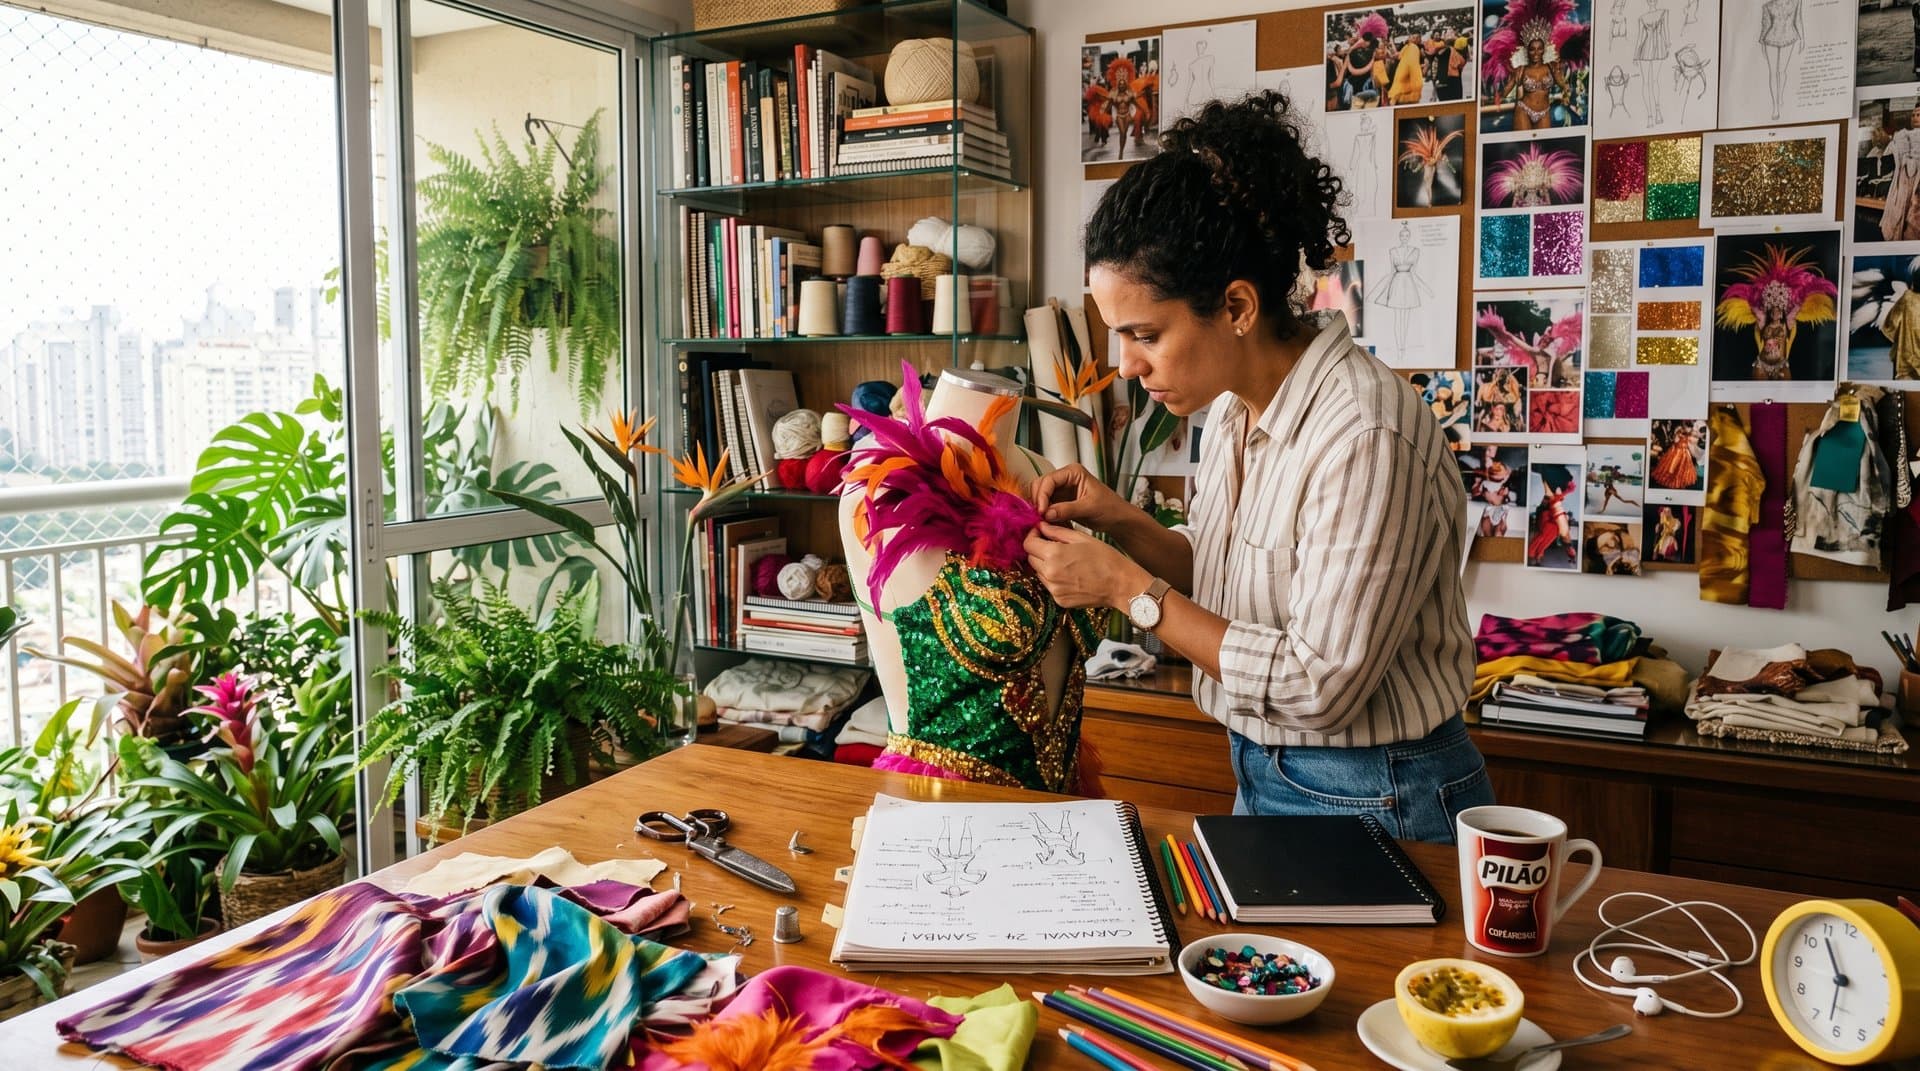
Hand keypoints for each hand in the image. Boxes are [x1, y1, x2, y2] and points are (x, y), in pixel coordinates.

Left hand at [1023, 523, 1145, 610]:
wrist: (1121, 584)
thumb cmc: (1105, 558)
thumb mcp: (1081, 538)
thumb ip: (1057, 532)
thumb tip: (1041, 526)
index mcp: (1054, 555)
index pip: (1028, 544)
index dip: (1032, 535)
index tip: (1040, 532)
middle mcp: (1050, 574)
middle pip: (1031, 558)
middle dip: (1038, 549)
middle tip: (1053, 545)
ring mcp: (1054, 590)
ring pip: (1039, 573)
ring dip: (1045, 564)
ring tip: (1065, 560)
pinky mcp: (1060, 600)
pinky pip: (1050, 586)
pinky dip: (1055, 578)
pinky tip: (1071, 574)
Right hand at [1027, 464, 1129, 529]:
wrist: (1118, 519)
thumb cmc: (1110, 508)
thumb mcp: (1090, 508)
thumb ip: (1068, 509)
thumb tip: (1046, 513)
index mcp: (1073, 472)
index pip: (1049, 480)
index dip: (1042, 495)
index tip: (1042, 511)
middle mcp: (1064, 478)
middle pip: (1040, 486)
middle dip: (1038, 502)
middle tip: (1040, 518)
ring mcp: (1061, 490)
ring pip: (1040, 497)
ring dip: (1040, 509)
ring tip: (1044, 523)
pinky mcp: (1060, 502)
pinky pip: (1046, 507)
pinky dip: (1045, 515)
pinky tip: (1049, 524)